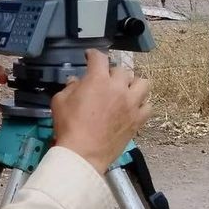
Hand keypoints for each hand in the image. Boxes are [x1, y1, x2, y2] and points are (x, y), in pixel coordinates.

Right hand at [50, 50, 151, 170]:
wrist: (83, 154)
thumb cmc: (69, 126)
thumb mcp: (60, 102)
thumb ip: (69, 87)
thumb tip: (76, 81)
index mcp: (98, 80)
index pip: (99, 58)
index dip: (94, 54)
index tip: (90, 56)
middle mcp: (119, 87)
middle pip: (122, 70)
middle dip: (111, 72)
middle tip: (105, 80)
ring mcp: (132, 104)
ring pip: (142, 83)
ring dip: (133, 84)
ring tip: (126, 90)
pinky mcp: (138, 119)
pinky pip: (148, 106)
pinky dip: (141, 104)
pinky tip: (133, 108)